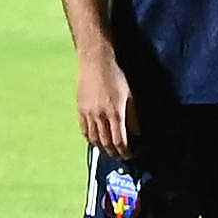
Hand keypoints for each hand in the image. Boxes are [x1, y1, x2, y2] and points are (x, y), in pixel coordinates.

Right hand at [74, 42, 133, 159]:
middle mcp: (100, 116)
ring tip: (109, 151)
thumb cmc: (116, 75)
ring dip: (102, 148)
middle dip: (114, 153)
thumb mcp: (130, 95)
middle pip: (106, 143)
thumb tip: (137, 134)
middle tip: (120, 156)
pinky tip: (96, 140)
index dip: (125, 151)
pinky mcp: (80, 109)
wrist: (95, 61)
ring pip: (94, 139)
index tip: (130, 155)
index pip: (120, 141)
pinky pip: (84, 130)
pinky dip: (91, 139)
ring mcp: (88, 114)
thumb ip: (133, 117)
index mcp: (115, 112)